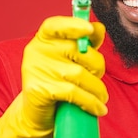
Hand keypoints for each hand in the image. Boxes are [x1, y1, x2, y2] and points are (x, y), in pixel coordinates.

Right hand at [0, 16, 107, 137]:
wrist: (36, 113)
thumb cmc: (57, 82)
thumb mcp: (70, 59)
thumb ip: (85, 42)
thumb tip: (98, 28)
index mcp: (44, 39)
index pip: (55, 24)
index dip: (74, 24)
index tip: (90, 29)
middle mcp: (36, 50)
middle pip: (78, 50)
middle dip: (97, 66)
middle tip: (99, 78)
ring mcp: (36, 70)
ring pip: (79, 74)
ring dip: (97, 88)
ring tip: (101, 97)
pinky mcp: (39, 90)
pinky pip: (74, 93)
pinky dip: (91, 102)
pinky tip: (98, 108)